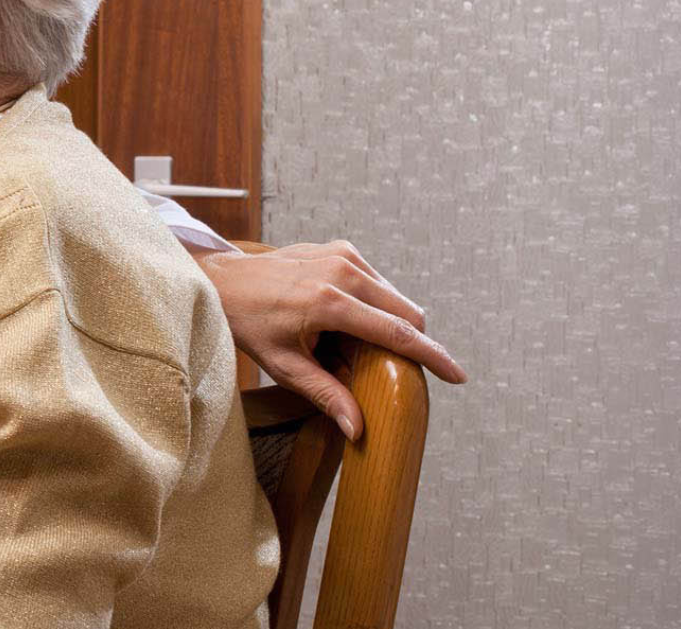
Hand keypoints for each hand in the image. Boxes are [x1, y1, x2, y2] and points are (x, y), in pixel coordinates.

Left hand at [197, 240, 467, 439]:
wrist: (222, 280)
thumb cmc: (248, 323)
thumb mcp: (283, 365)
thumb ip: (325, 395)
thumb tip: (358, 430)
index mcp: (329, 302)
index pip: (397, 332)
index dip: (432, 356)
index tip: (458, 376)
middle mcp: (342, 271)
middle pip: (406, 312)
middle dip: (409, 341)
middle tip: (387, 367)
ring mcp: (342, 255)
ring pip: (393, 296)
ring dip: (388, 322)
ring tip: (351, 343)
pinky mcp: (339, 249)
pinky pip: (376, 281)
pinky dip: (373, 303)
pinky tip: (345, 319)